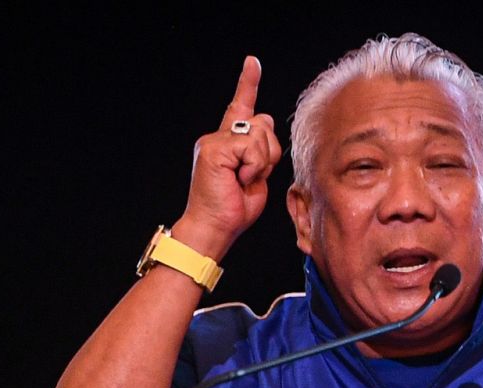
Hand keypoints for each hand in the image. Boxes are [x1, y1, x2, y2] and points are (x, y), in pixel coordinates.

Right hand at [175, 56, 282, 257]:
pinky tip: (240, 179)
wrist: (213, 228)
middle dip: (269, 152)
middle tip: (252, 177)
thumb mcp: (255, 177)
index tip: (252, 63)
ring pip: (260, 134)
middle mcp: (218, 137)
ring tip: (244, 180)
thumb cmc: (233, 210)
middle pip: (264, 123)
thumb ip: (261, 152)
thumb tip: (266, 123)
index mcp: (228, 144)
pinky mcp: (214, 148)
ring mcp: (214, 141)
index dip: (247, 84)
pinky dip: (253, 166)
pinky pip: (251, 147)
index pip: (241, 108)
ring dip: (262, 162)